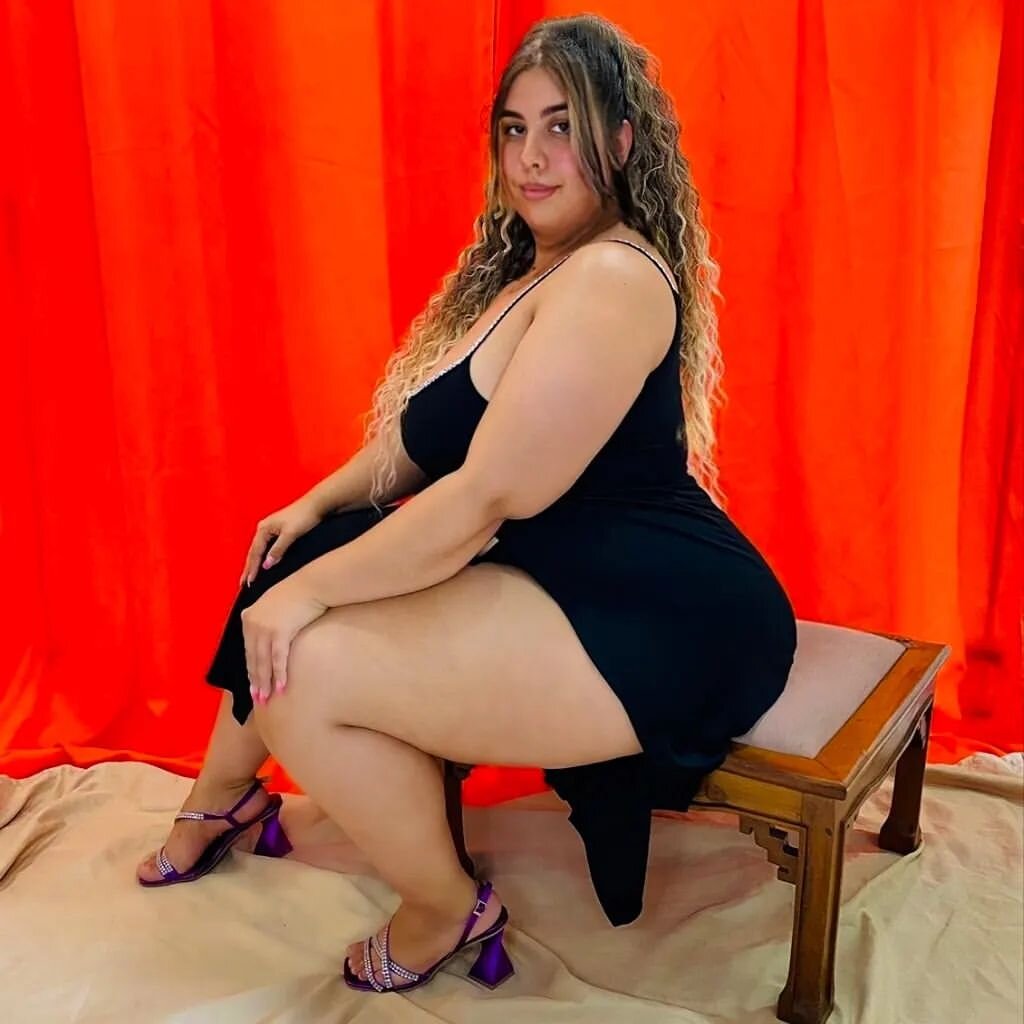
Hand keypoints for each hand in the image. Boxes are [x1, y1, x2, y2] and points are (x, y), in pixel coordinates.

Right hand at [240, 496, 324, 586]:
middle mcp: (264, 528)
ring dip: (254, 563)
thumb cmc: (304, 516)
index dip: (252, 569)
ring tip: (250, 577)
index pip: (255, 553)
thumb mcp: (290, 534)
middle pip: (253, 552)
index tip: (249, 583)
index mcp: (264, 529)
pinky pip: (266, 547)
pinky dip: (262, 557)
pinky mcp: (278, 530)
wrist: (317, 504)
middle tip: (243, 584)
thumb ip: (278, 550)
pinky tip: (263, 563)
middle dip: (248, 568)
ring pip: (259, 550)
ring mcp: (270, 529)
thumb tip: (266, 565)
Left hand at [241, 573, 327, 703]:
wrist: (313, 584)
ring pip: (263, 662)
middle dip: (255, 681)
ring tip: (266, 698)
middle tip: (258, 698)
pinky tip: (281, 688)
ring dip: (265, 683)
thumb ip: (265, 618)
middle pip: (253, 658)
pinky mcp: (280, 632)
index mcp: (248, 617)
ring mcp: (265, 628)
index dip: (251, 669)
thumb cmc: (298, 594)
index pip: (248, 649)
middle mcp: (253, 623)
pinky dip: (279, 675)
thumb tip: (266, 635)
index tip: (253, 684)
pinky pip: (278, 659)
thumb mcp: (273, 604)